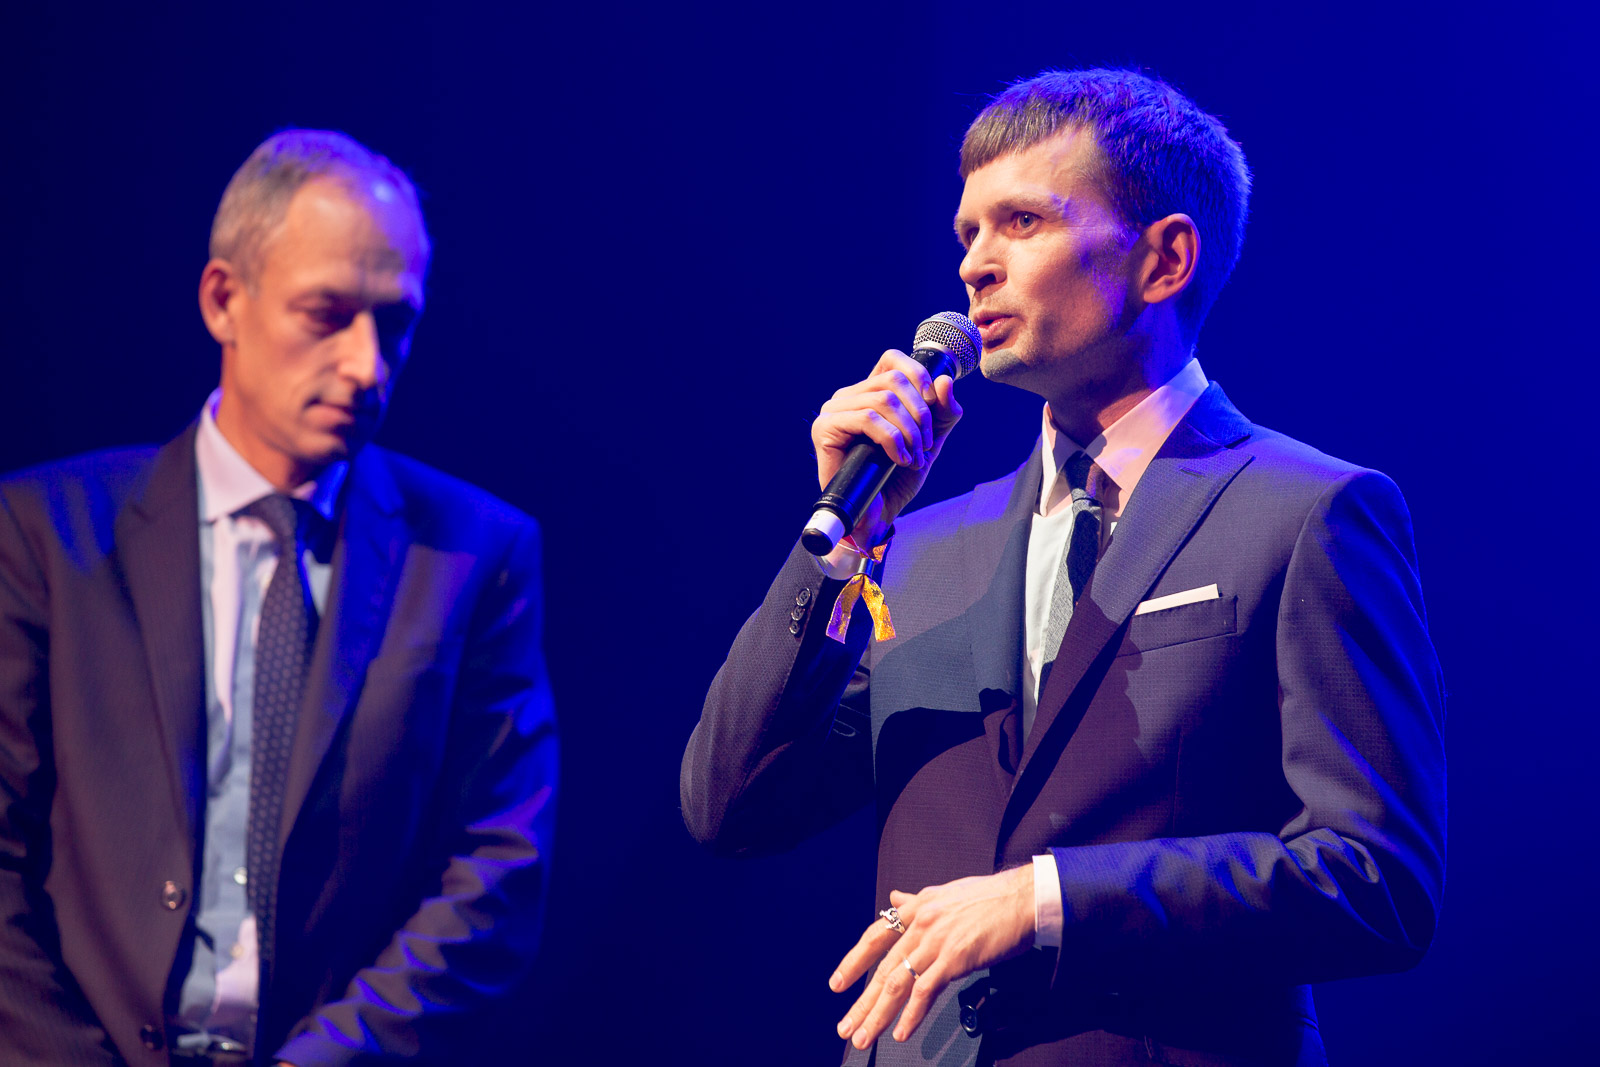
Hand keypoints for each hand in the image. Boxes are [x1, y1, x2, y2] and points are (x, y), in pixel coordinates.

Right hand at [811, 351, 962, 545]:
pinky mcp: (824, 428)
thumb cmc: (897, 479)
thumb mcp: (929, 440)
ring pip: (883, 400)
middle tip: (924, 445)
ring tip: (913, 457)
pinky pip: (867, 419)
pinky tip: (898, 459)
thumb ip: (943, 412)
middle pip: (894, 379)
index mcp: (870, 392)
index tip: (934, 405)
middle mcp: (849, 396)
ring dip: (908, 431)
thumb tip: (945, 381)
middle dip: (920, 413)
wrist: (876, 515)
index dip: (918, 375)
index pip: (893, 359)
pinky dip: (892, 440)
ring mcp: (834, 410)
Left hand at [828, 866, 1034, 1048]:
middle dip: (862, 1002)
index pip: (875, 936)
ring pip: (898, 984)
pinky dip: (911, 1015)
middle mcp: (920, 923)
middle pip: (883, 969)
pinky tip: (901, 1033)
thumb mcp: (945, 894)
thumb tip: (893, 898)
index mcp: (916, 908)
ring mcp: (936, 941)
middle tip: (846, 1027)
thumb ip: (916, 901)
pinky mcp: (955, 957)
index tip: (838, 983)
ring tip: (864, 1037)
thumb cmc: (989, 898)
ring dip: (878, 1016)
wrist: (1022, 898)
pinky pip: (926, 991)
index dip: (854, 961)